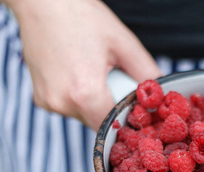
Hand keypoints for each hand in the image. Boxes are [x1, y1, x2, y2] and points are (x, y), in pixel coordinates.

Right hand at [8, 0, 160, 130]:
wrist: (41, 2)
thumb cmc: (81, 16)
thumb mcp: (123, 43)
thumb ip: (147, 73)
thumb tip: (164, 92)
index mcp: (85, 93)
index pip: (115, 127)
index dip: (129, 120)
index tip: (137, 109)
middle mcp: (63, 103)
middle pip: (99, 124)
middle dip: (113, 109)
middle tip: (116, 81)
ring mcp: (48, 102)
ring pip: (84, 116)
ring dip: (95, 103)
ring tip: (94, 71)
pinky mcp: (40, 98)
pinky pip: (69, 107)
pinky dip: (79, 97)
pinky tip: (79, 72)